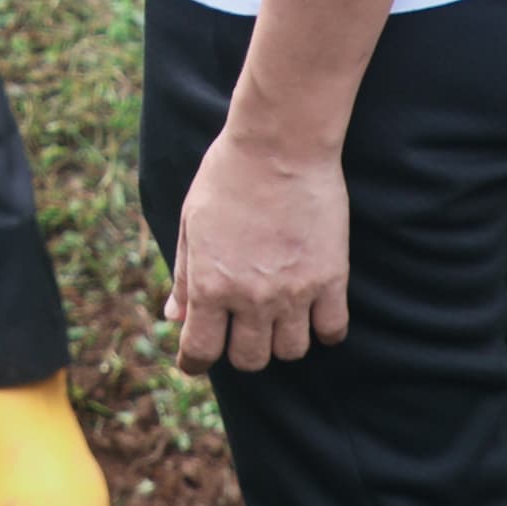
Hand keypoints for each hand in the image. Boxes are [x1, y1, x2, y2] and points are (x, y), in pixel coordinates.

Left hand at [164, 128, 349, 372]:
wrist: (280, 143)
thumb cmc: (228, 174)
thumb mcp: (191, 221)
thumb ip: (183, 274)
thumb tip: (174, 316)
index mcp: (210, 284)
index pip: (200, 351)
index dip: (194, 362)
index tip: (197, 360)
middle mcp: (251, 297)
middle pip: (250, 360)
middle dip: (241, 351)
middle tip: (243, 329)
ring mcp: (294, 291)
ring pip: (291, 351)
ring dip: (281, 341)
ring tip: (280, 317)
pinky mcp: (330, 278)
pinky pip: (332, 330)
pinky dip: (324, 330)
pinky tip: (316, 314)